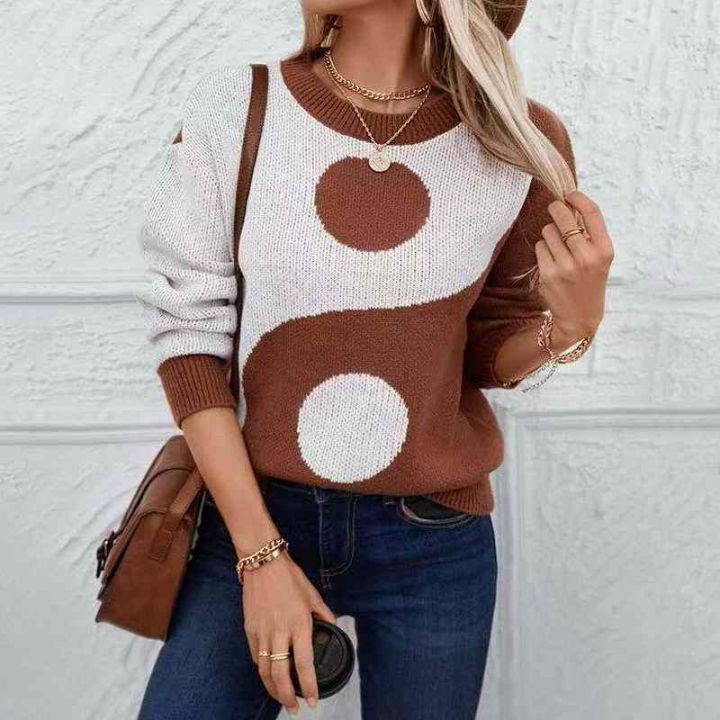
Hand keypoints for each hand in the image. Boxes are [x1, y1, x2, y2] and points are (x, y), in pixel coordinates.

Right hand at [243, 550, 336, 713]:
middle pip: (280, 675)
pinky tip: (268, 676)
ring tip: (282, 698)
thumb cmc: (289, 576)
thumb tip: (333, 623)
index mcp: (299, 623)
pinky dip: (261, 670)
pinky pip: (255, 657)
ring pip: (264, 671)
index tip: (313, 700)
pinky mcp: (250, 629)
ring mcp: (262, 632)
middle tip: (295, 708)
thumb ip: (324, 612)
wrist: (262, 563)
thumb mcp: (312, 593)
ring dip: (273, 689)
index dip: (309, 686)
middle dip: (287, 697)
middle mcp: (279, 631)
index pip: (304, 664)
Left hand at [535, 190, 614, 349]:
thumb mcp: (600, 258)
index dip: (578, 198)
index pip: (591, 212)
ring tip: (557, 247)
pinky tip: (550, 260)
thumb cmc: (589, 281)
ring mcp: (567, 266)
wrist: (580, 317)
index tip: (569, 193)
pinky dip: (542, 249)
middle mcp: (587, 257)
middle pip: (565, 217)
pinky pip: (540, 247)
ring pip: (548, 232)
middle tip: (554, 207)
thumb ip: (590, 234)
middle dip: (556, 208)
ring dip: (549, 234)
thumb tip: (571, 203)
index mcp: (604, 250)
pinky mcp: (549, 274)